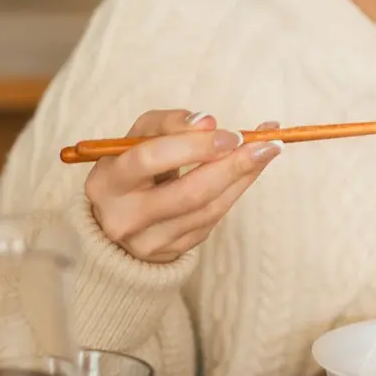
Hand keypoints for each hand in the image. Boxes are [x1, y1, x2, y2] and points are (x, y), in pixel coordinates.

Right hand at [84, 109, 283, 263]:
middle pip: (188, 193)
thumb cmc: (130, 170)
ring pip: (208, 209)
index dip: (193, 145)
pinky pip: (213, 219)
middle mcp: (124, 217)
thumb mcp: (137, 139)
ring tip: (267, 150)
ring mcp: (149, 241)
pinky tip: (250, 170)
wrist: (115, 221)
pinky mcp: (173, 251)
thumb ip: (169, 124)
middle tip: (265, 144)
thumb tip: (208, 123)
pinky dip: (236, 191)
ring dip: (243, 177)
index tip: (230, 134)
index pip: (150, 159)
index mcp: (108, 182)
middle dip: (232, 166)